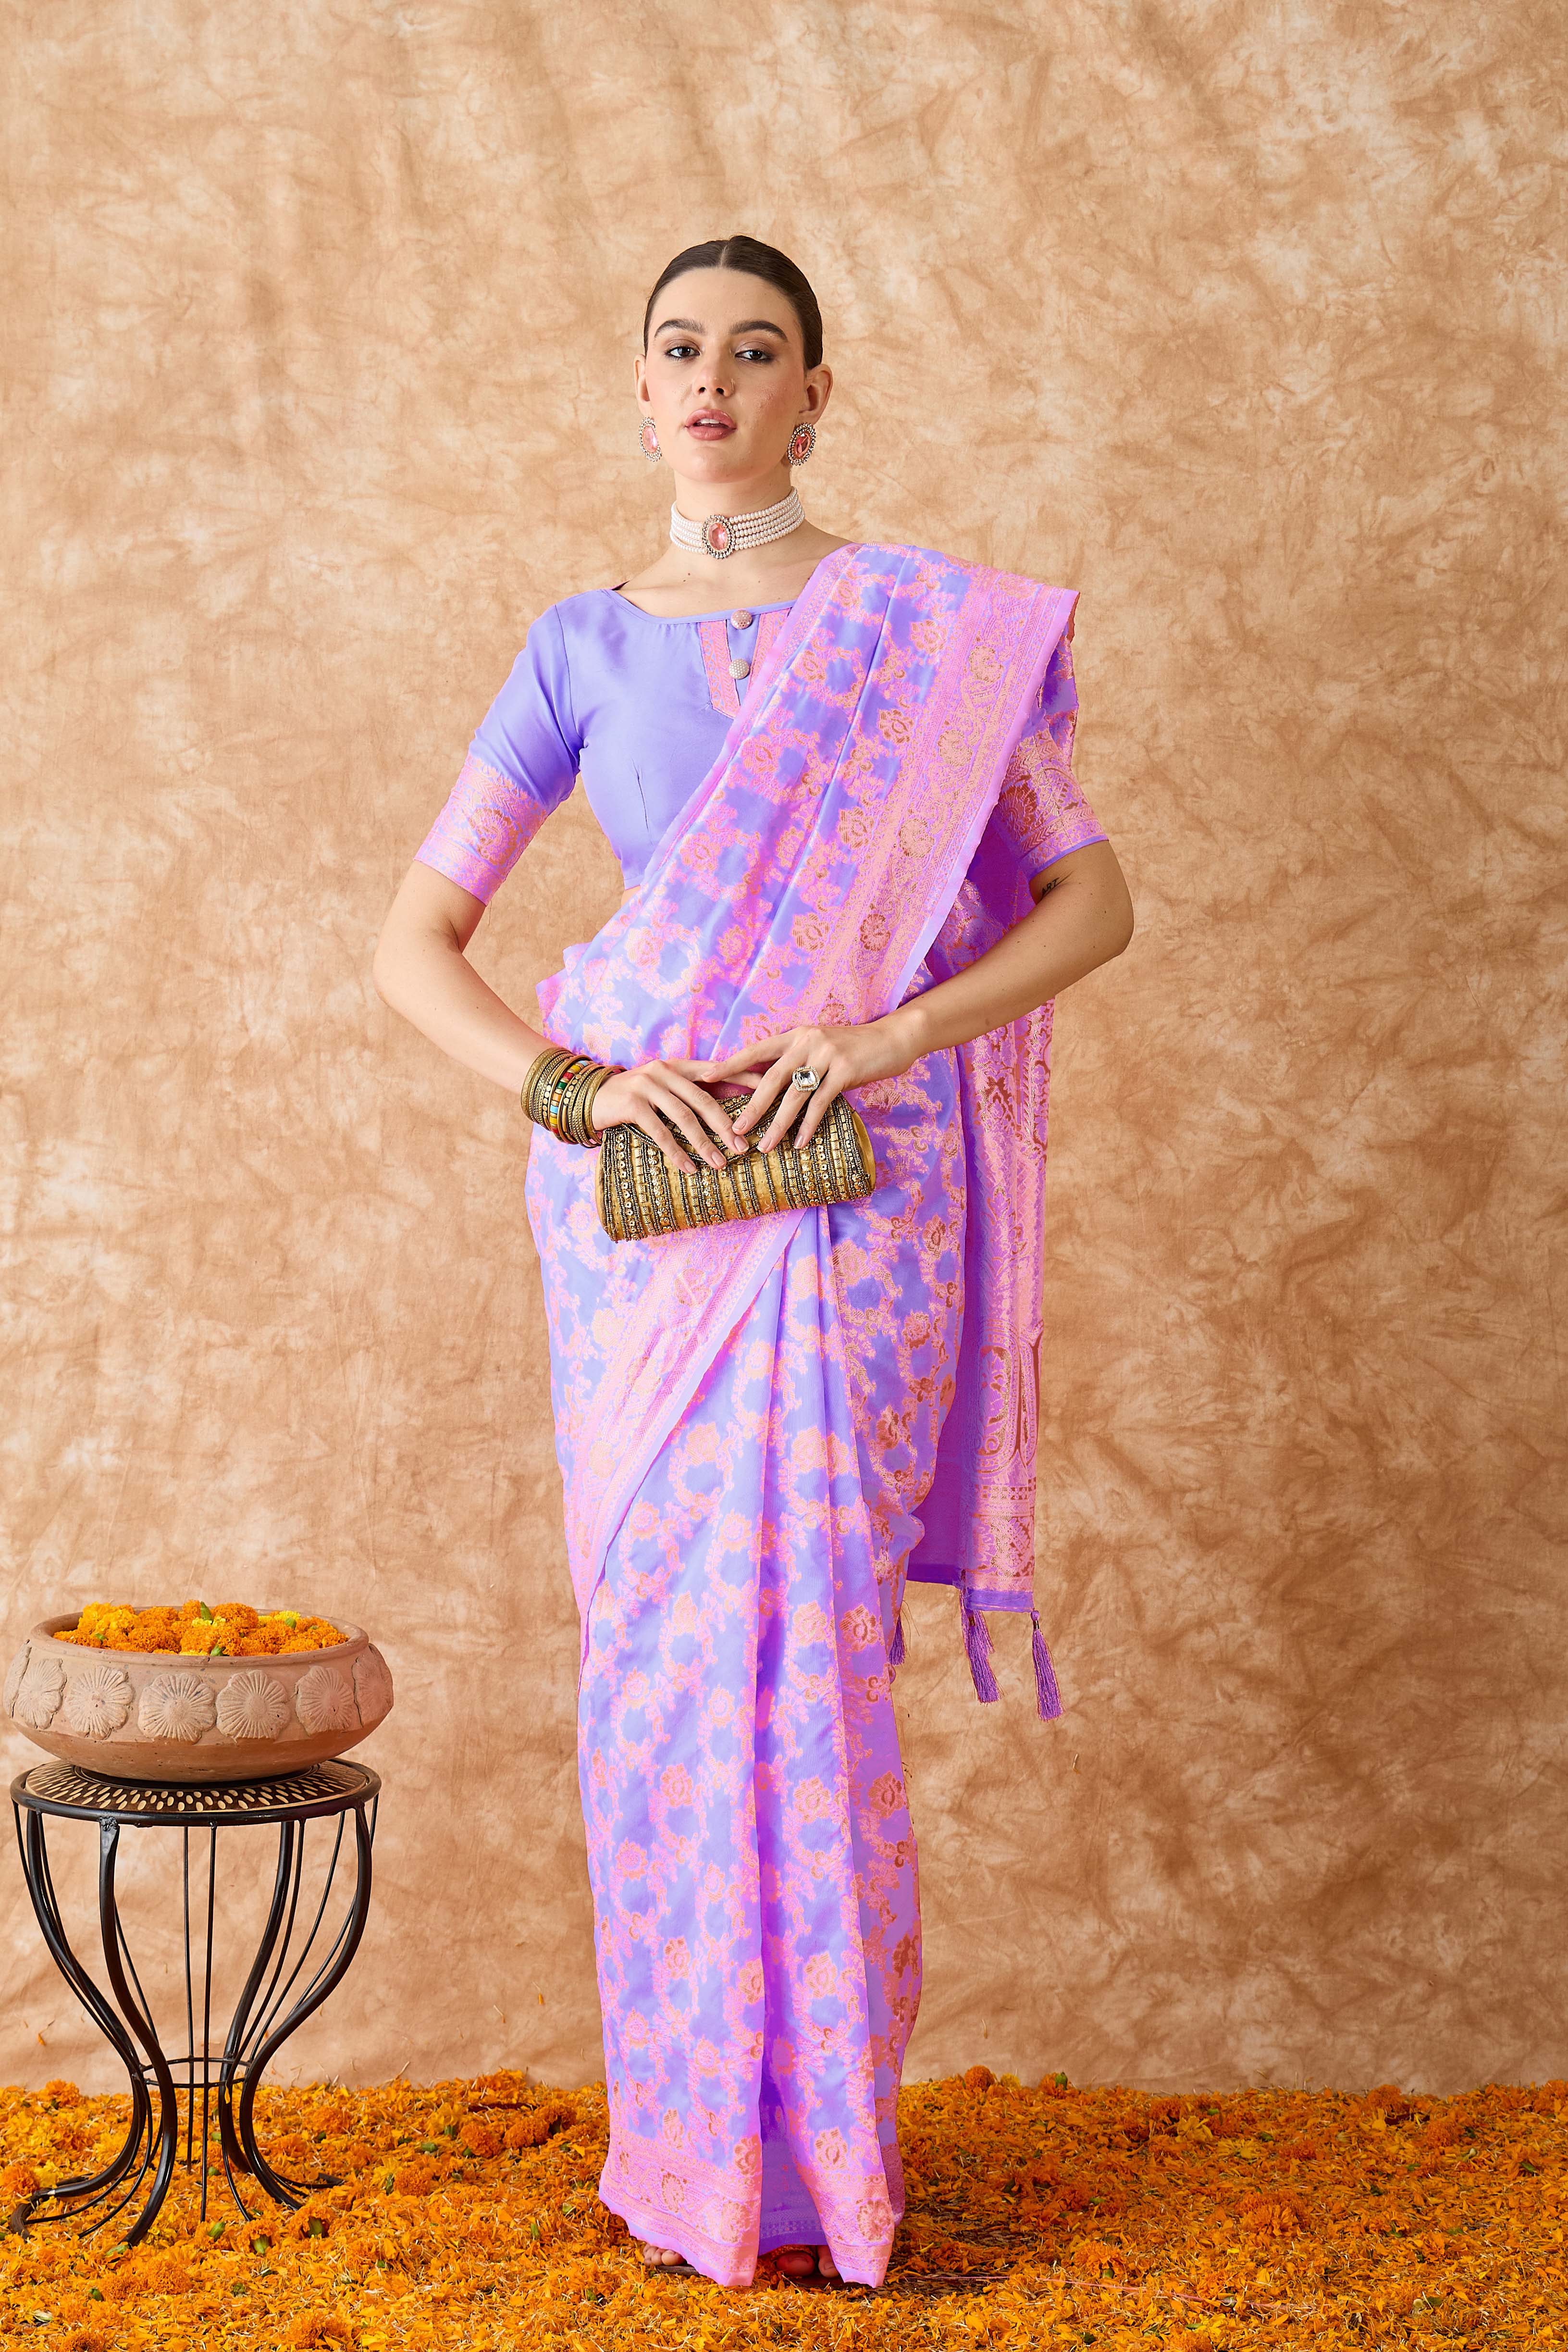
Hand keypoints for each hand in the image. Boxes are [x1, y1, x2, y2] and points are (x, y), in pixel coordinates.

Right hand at [589, 1060, 742, 1176]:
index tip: (769, 1091)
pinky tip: (689, 1167)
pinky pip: (660, 1131)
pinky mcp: (632, 1103)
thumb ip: (688, 1093)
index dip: (743, 1079)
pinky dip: (676, 1152)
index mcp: (677, 1065)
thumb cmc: (633, 1097)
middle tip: (742, 1148)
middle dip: (725, 1126)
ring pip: (684, 1117)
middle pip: (704, 1099)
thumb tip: (726, 1113)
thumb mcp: (662, 1088)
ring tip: (719, 1164)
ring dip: (704, 1143)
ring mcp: (647, 1085)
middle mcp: (664, 1071)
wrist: (591, 1097)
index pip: (717, 1070)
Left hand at [677, 1014, 919, 1153]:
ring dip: (779, 1125)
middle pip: (770, 1079)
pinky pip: (820, 1103)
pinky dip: (809, 1125)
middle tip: (734, 1130)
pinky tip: (800, 1143)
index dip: (730, 1064)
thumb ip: (798, 1061)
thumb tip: (770, 1086)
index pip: (755, 1051)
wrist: (892, 1038)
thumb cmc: (854, 1048)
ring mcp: (826, 1055)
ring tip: (765, 1146)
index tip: (705, 1077)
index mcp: (795, 1035)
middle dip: (751, 1107)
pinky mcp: (845, 1070)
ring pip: (794, 1096)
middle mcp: (806, 1042)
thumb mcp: (821, 1047)